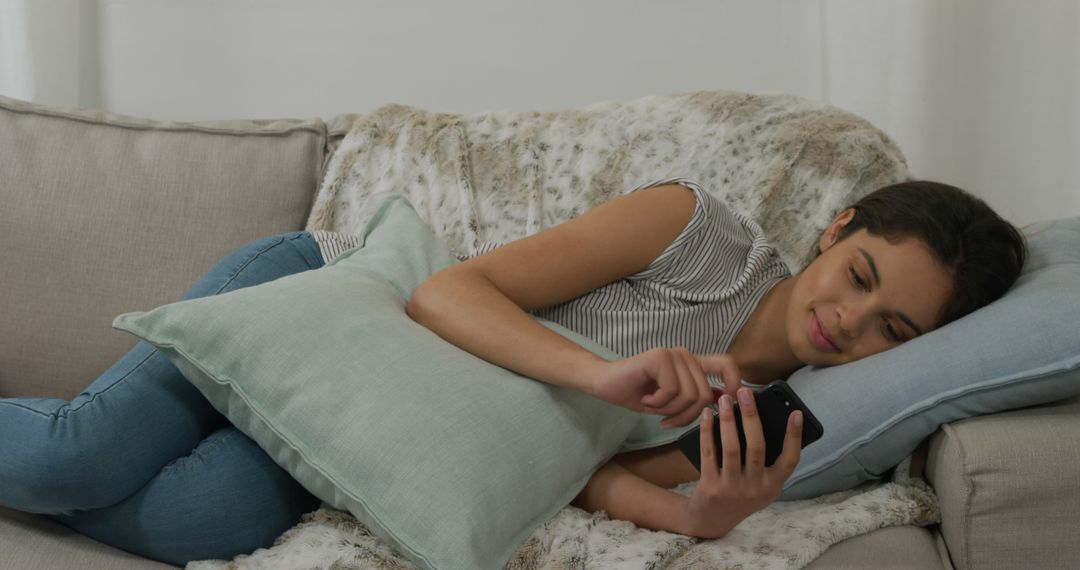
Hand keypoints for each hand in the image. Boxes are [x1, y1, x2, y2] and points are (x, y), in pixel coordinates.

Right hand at [590, 348, 742, 427]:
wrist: (606, 385)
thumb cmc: (638, 394)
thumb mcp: (673, 402)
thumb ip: (695, 399)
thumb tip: (721, 401)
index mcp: (692, 364)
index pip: (726, 365)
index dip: (734, 382)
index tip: (725, 402)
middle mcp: (685, 355)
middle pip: (704, 393)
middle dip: (687, 415)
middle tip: (668, 421)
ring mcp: (673, 354)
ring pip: (690, 394)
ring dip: (671, 410)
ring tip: (654, 407)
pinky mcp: (660, 357)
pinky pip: (672, 390)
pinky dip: (658, 403)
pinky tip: (646, 399)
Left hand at [681, 388, 802, 538]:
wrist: (711, 521)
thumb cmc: (739, 493)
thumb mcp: (760, 484)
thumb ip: (765, 460)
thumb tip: (761, 418)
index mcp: (773, 486)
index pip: (790, 460)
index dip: (794, 437)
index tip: (796, 413)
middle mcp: (755, 489)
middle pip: (757, 446)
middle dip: (751, 416)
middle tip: (745, 393)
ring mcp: (732, 488)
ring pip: (732, 447)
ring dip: (728, 419)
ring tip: (724, 399)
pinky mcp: (711, 486)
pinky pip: (709, 452)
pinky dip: (707, 430)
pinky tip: (707, 415)